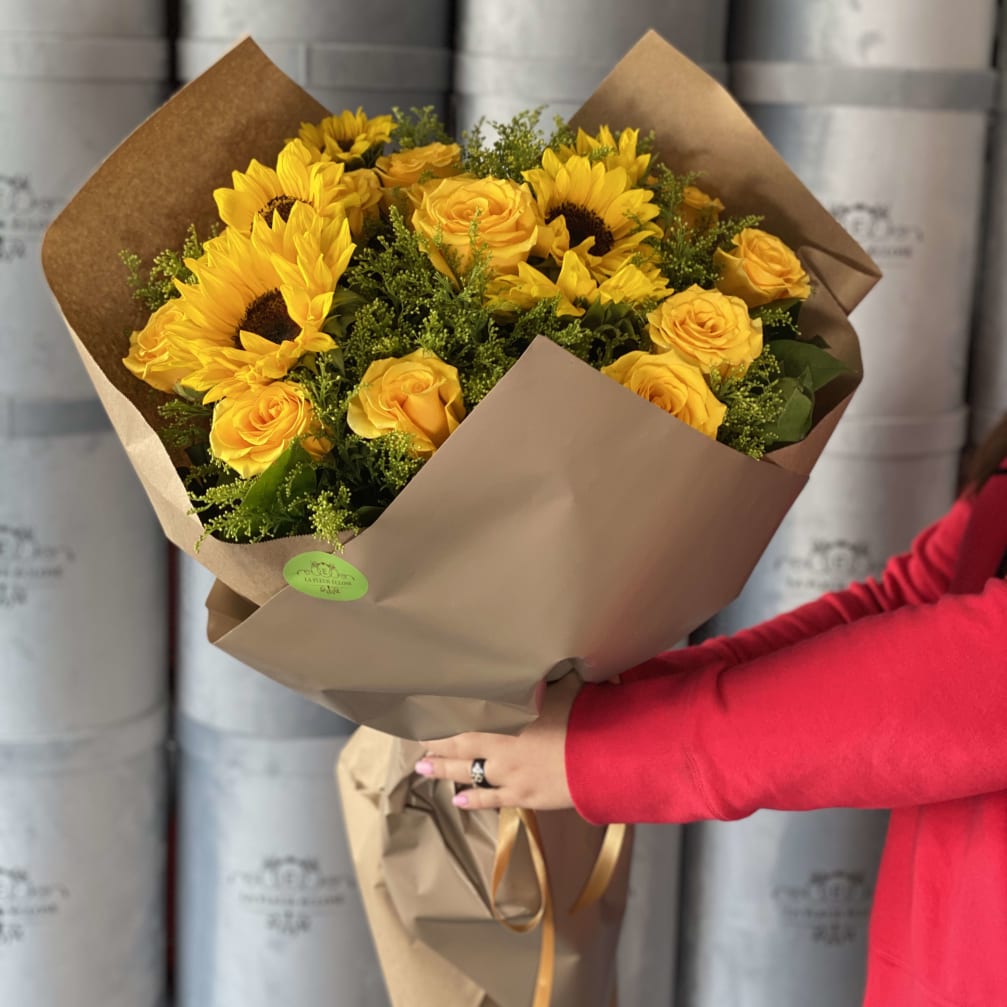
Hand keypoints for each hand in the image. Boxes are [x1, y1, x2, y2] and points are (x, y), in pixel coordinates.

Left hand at [415, 672, 581, 810]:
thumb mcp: (560, 687)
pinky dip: (473, 800)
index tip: (427, 713)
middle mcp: (501, 746)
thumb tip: (534, 664)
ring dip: (444, 770)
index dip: (444, 716)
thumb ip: (540, 680)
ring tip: (423, 767)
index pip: (466, 716)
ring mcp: (510, 774)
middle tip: (418, 742)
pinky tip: (457, 801)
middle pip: (460, 745)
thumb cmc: (583, 715)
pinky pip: (491, 799)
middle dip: (436, 743)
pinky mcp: (523, 796)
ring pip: (468, 772)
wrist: (602, 757)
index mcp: (507, 717)